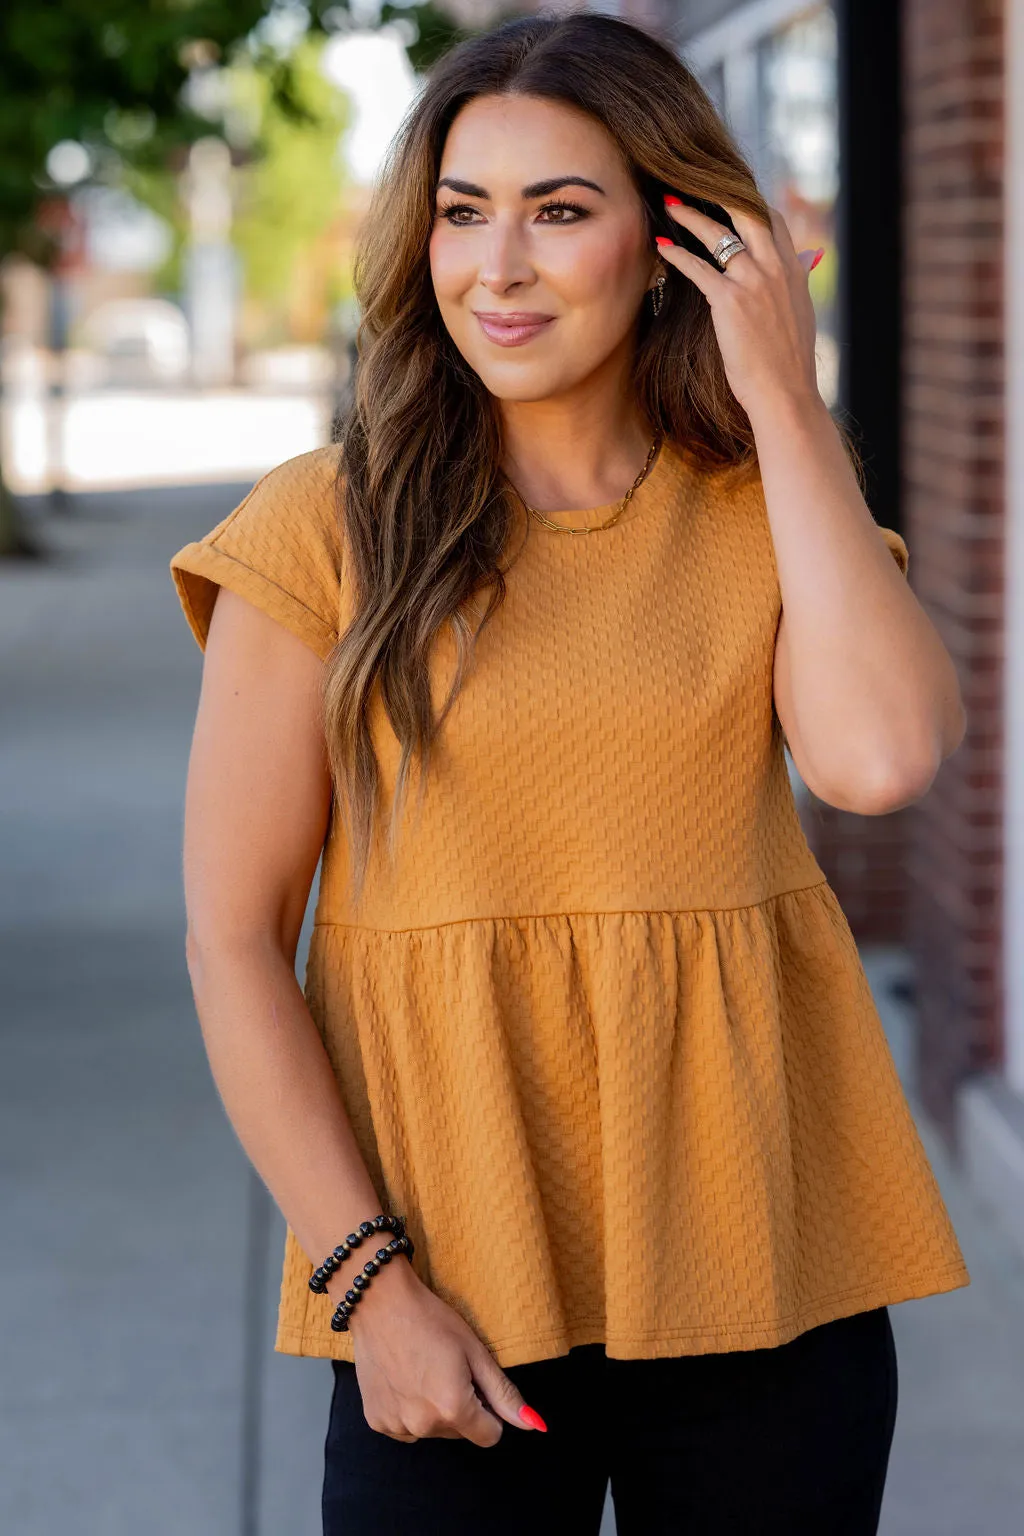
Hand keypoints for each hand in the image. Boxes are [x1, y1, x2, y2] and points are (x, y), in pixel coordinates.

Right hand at [331, 1260, 545, 1446]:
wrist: (380, 1303)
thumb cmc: (430, 1319)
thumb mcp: (474, 1351)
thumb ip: (503, 1393)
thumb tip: (534, 1425)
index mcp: (452, 1408)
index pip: (489, 1436)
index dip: (489, 1410)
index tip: (476, 1382)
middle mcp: (423, 1425)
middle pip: (460, 1432)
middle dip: (460, 1408)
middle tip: (446, 1368)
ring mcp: (396, 1426)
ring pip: (432, 1430)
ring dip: (433, 1410)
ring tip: (422, 1370)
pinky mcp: (376, 1421)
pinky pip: (405, 1428)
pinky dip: (408, 1409)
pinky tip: (403, 1378)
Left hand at [655, 195, 824, 419]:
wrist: (786, 394)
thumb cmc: (789, 363)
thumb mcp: (802, 314)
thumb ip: (799, 282)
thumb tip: (806, 262)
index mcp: (794, 270)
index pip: (773, 220)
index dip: (749, 201)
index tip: (729, 192)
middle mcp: (775, 269)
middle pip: (746, 213)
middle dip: (719, 193)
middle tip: (694, 183)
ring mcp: (753, 282)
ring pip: (718, 234)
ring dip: (690, 216)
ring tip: (669, 204)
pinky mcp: (730, 301)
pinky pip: (698, 268)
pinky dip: (676, 255)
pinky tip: (661, 246)